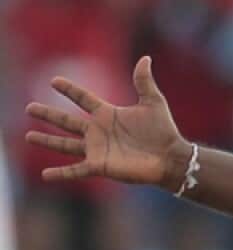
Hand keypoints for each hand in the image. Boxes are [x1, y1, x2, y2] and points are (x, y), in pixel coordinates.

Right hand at [24, 56, 187, 189]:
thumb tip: (145, 58)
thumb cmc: (164, 131)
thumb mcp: (153, 102)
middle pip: (67, 122)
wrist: (171, 158)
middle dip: (48, 115)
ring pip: (66, 144)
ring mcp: (98, 149)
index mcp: (108, 115)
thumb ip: (143, 81)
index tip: (54, 81)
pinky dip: (61, 173)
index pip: (84, 99)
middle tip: (29, 108)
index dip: (69, 90)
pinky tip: (45, 175)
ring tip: (28, 136)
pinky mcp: (101, 166)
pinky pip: (76, 170)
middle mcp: (99, 132)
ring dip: (47, 142)